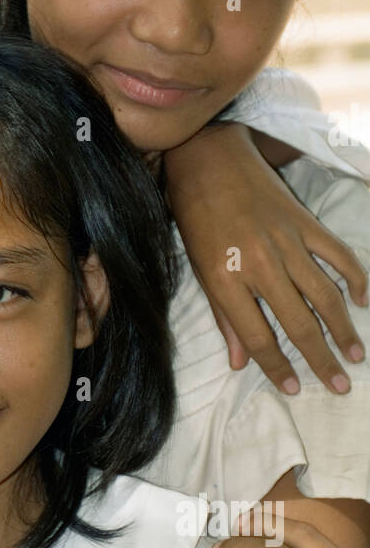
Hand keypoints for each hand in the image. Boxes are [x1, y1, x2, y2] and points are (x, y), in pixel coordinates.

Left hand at [165, 123, 367, 394]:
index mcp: (226, 280)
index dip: (277, 367)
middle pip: (298, 324)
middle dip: (321, 359)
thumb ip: (224, 317)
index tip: (294, 389)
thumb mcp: (198, 270)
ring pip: (324, 295)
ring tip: (356, 354)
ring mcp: (287, 242)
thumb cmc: (195, 217)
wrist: (208, 159)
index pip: (258, 337)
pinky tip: (361, 300)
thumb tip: (241, 362)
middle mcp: (260, 265)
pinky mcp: (305, 222)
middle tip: (340, 385)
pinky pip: (337, 255)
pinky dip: (354, 278)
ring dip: (343, 329)